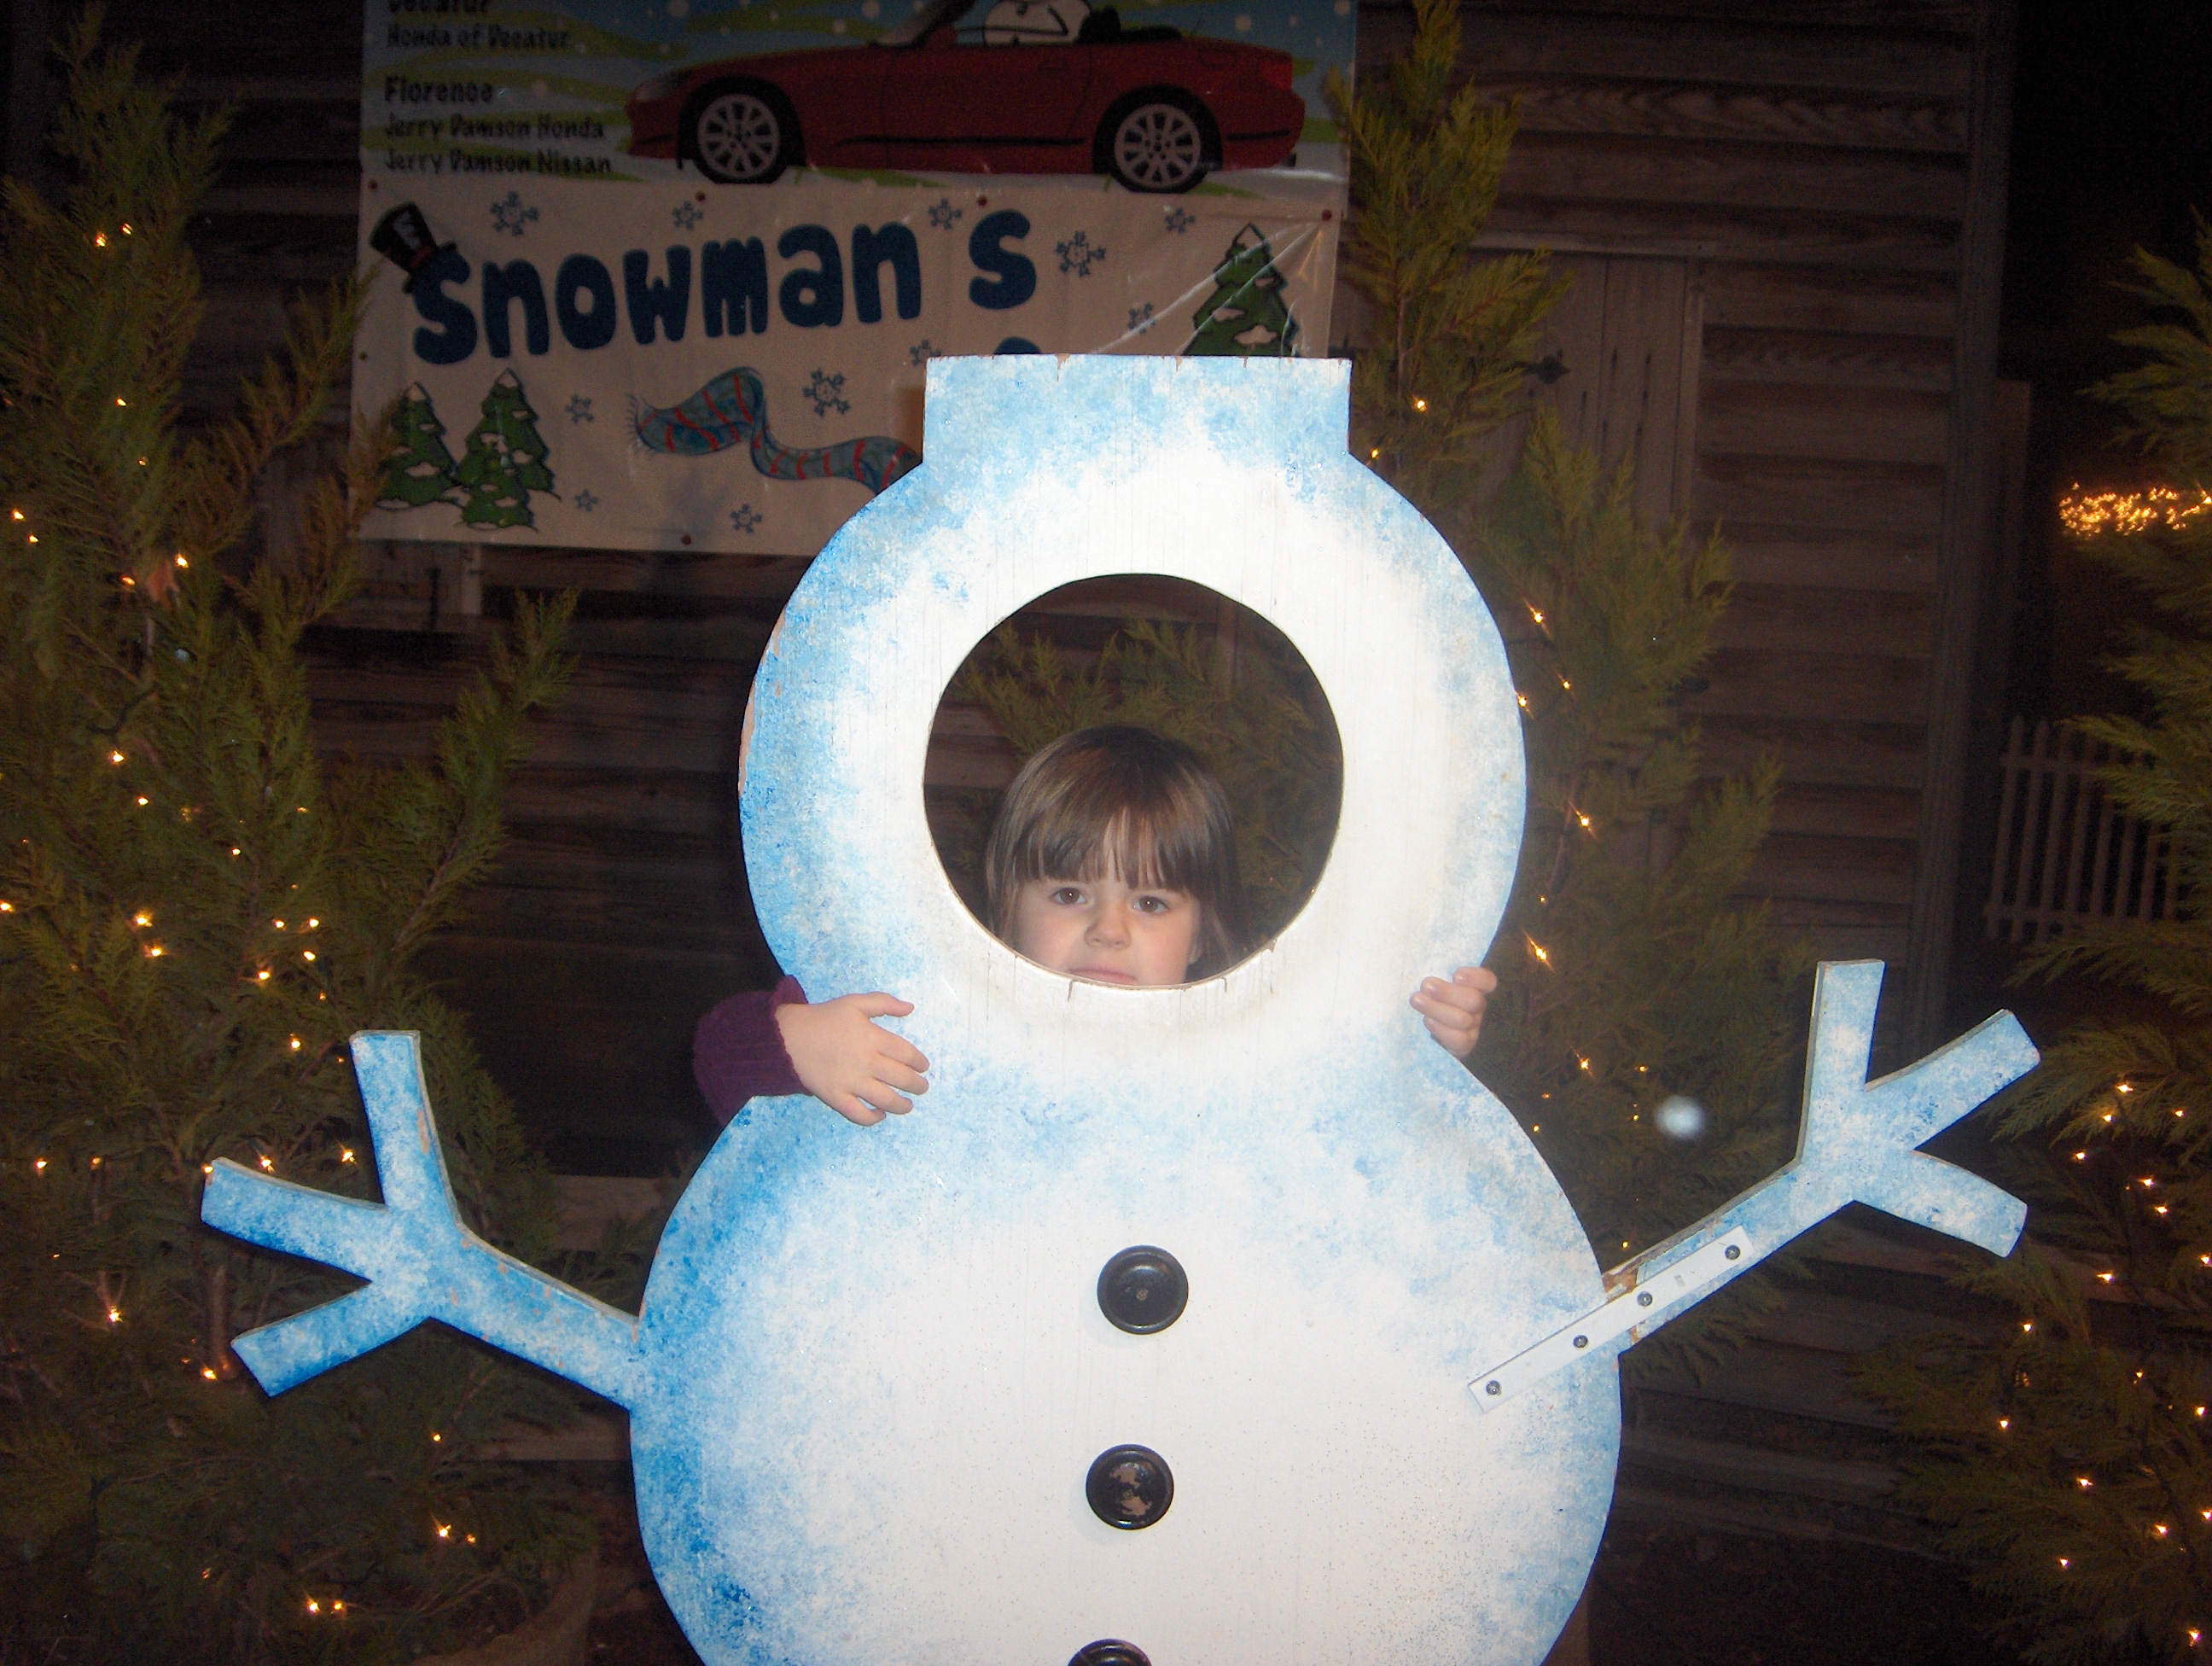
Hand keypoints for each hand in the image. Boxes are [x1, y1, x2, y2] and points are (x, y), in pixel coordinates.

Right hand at [775, 994, 929, 1125]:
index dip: (919, 1062)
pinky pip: (858, 1114)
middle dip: (917, 1085)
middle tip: (922, 1087)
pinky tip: (879, 1115)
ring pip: (885, 1099)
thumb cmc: (824, 1018)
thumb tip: (910, 1008)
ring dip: (902, 1105)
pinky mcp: (836, 1097)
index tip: (924, 1066)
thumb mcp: (855, 1002)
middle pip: (901, 1078)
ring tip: (908, 1105)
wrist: (788, 1038)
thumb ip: (884, 1003)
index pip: (906, 1053)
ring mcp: (851, 1082)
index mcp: (872, 1038)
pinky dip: (872, 1118)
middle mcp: (866, 1062)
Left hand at [1411, 965, 1495, 1058]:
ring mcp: (1472, 1028)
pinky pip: (1459, 1039)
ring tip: (1416, 999)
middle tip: (1426, 985)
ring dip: (1437, 1009)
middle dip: (1447, 993)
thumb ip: (1436, 973)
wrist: (1425, 1030)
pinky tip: (1427, 1020)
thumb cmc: (1429, 997)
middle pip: (1474, 1001)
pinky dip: (1441, 1029)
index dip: (1475, 977)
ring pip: (1463, 1020)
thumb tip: (1422, 962)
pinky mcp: (1463, 1045)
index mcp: (1475, 988)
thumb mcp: (1434, 982)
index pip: (1487, 980)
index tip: (1456, 976)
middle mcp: (1477, 1008)